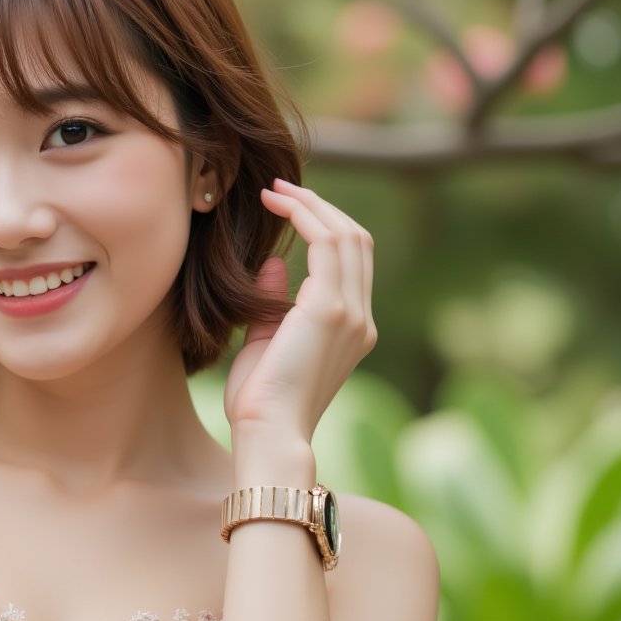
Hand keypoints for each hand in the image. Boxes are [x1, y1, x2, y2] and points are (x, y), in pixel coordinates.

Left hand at [222, 178, 376, 443]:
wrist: (269, 432)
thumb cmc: (260, 402)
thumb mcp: (265, 343)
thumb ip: (275, 303)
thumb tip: (274, 262)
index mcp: (352, 330)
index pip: (352, 262)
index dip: (325, 227)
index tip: (289, 208)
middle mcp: (361, 319)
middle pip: (356, 241)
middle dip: (322, 208)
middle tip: (282, 189)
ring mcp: (351, 313)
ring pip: (347, 235)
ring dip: (312, 205)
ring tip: (277, 190)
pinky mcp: (331, 309)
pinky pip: (327, 244)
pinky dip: (305, 217)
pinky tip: (278, 205)